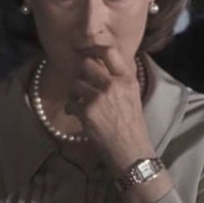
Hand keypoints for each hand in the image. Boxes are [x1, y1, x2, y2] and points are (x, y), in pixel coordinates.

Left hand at [64, 47, 155, 175]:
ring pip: (75, 83)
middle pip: (86, 63)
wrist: (132, 152)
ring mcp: (100, 97)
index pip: (109, 51)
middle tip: (81, 83)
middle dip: (80, 73)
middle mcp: (114, 84)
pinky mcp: (87, 112)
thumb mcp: (133, 97)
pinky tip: (77, 115)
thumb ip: (119, 80)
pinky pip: (70, 103)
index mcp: (127, 79)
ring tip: (78, 102)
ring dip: (73, 93)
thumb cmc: (133, 127)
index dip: (94, 50)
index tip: (88, 56)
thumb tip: (100, 67)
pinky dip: (71, 110)